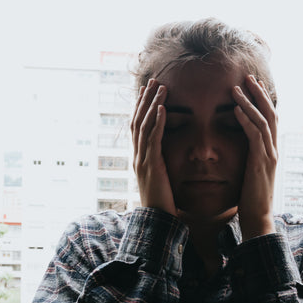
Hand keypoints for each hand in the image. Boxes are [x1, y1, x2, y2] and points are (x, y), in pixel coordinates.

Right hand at [130, 79, 176, 215]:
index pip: (137, 127)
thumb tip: (165, 158)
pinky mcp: (151, 164)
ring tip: (160, 87)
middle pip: (138, 121)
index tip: (147, 92)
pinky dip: (157, 121)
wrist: (157, 221)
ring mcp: (142, 159)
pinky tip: (162, 108)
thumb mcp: (160, 180)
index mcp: (139, 158)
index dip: (141, 108)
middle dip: (145, 100)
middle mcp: (137, 156)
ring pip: (144, 125)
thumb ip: (161, 166)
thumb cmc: (162, 204)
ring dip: (152, 104)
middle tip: (152, 81)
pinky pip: (153, 139)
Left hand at [231, 75, 277, 239]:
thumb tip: (241, 148)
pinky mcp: (261, 162)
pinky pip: (255, 135)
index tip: (253, 85)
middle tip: (249, 77)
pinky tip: (234, 109)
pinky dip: (245, 120)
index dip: (263, 101)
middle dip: (259, 94)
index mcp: (270, 151)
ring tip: (237, 87)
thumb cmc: (250, 199)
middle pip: (271, 114)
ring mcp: (269, 155)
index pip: (270, 119)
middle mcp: (273, 150)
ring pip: (263, 121)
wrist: (258, 218)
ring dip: (249, 102)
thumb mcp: (250, 173)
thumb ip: (249, 158)